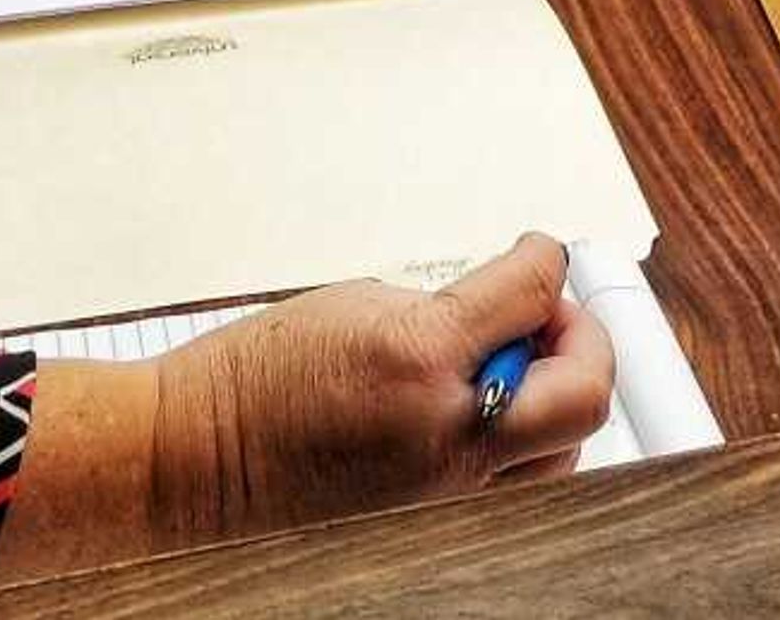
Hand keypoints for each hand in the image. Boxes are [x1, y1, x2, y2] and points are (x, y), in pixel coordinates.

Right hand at [151, 236, 617, 537]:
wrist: (193, 463)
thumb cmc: (251, 382)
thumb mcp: (357, 306)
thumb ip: (447, 309)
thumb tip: (506, 311)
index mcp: (419, 357)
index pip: (533, 291)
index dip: (547, 260)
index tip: (541, 256)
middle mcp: (445, 433)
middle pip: (586, 389)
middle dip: (582, 341)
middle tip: (549, 318)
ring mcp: (446, 492)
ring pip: (564, 450)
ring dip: (555, 399)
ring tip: (516, 372)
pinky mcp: (435, 522)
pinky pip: (514, 486)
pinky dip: (518, 447)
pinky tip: (484, 418)